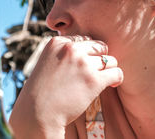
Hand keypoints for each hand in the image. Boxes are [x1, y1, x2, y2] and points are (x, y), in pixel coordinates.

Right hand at [9, 36, 123, 138]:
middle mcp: (71, 49)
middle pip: (100, 47)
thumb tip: (88, 49)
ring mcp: (83, 64)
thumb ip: (64, 53)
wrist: (37, 115)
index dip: (87, 54)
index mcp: (58, 42)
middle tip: (94, 72)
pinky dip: (117, 78)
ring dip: (108, 70)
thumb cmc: (42, 92)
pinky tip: (112, 84)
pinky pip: (116, 72)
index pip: (85, 40)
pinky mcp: (94, 80)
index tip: (81, 66)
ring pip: (110, 60)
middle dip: (100, 58)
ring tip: (101, 79)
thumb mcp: (47, 62)